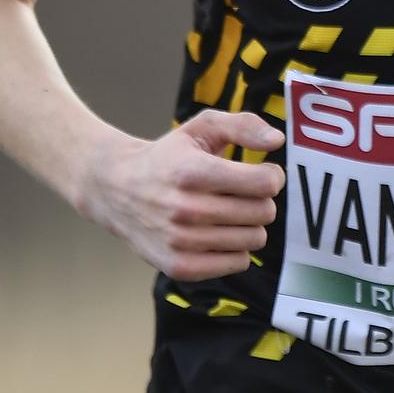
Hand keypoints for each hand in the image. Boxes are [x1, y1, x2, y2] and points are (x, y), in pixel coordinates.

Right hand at [77, 110, 285, 279]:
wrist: (116, 189)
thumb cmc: (169, 156)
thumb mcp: (201, 128)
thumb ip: (244, 126)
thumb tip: (277, 142)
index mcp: (193, 172)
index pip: (263, 184)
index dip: (272, 176)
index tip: (262, 173)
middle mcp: (185, 209)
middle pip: (263, 212)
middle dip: (261, 200)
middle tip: (243, 193)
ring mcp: (180, 241)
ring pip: (254, 239)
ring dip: (250, 224)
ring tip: (230, 212)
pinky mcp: (179, 266)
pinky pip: (237, 263)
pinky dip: (237, 249)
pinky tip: (220, 233)